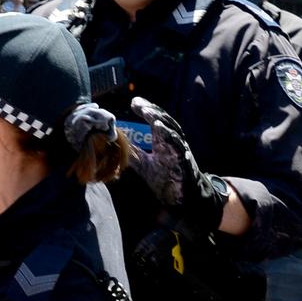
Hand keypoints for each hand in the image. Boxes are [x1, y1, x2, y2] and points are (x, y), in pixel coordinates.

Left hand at [128, 97, 227, 233]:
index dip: (146, 110)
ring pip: (173, 131)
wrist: (181, 197)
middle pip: (164, 121)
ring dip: (161, 122)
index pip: (155, 120)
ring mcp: (180, 150)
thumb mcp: (144, 164)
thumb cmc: (166, 178)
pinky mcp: (184, 161)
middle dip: (152, 111)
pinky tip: (162, 132)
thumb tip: (117, 144)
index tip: (134, 102)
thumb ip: (133, 153)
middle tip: (138, 103)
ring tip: (149, 114)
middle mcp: (172, 142)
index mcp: (163, 141)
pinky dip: (172, 138)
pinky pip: (179, 147)